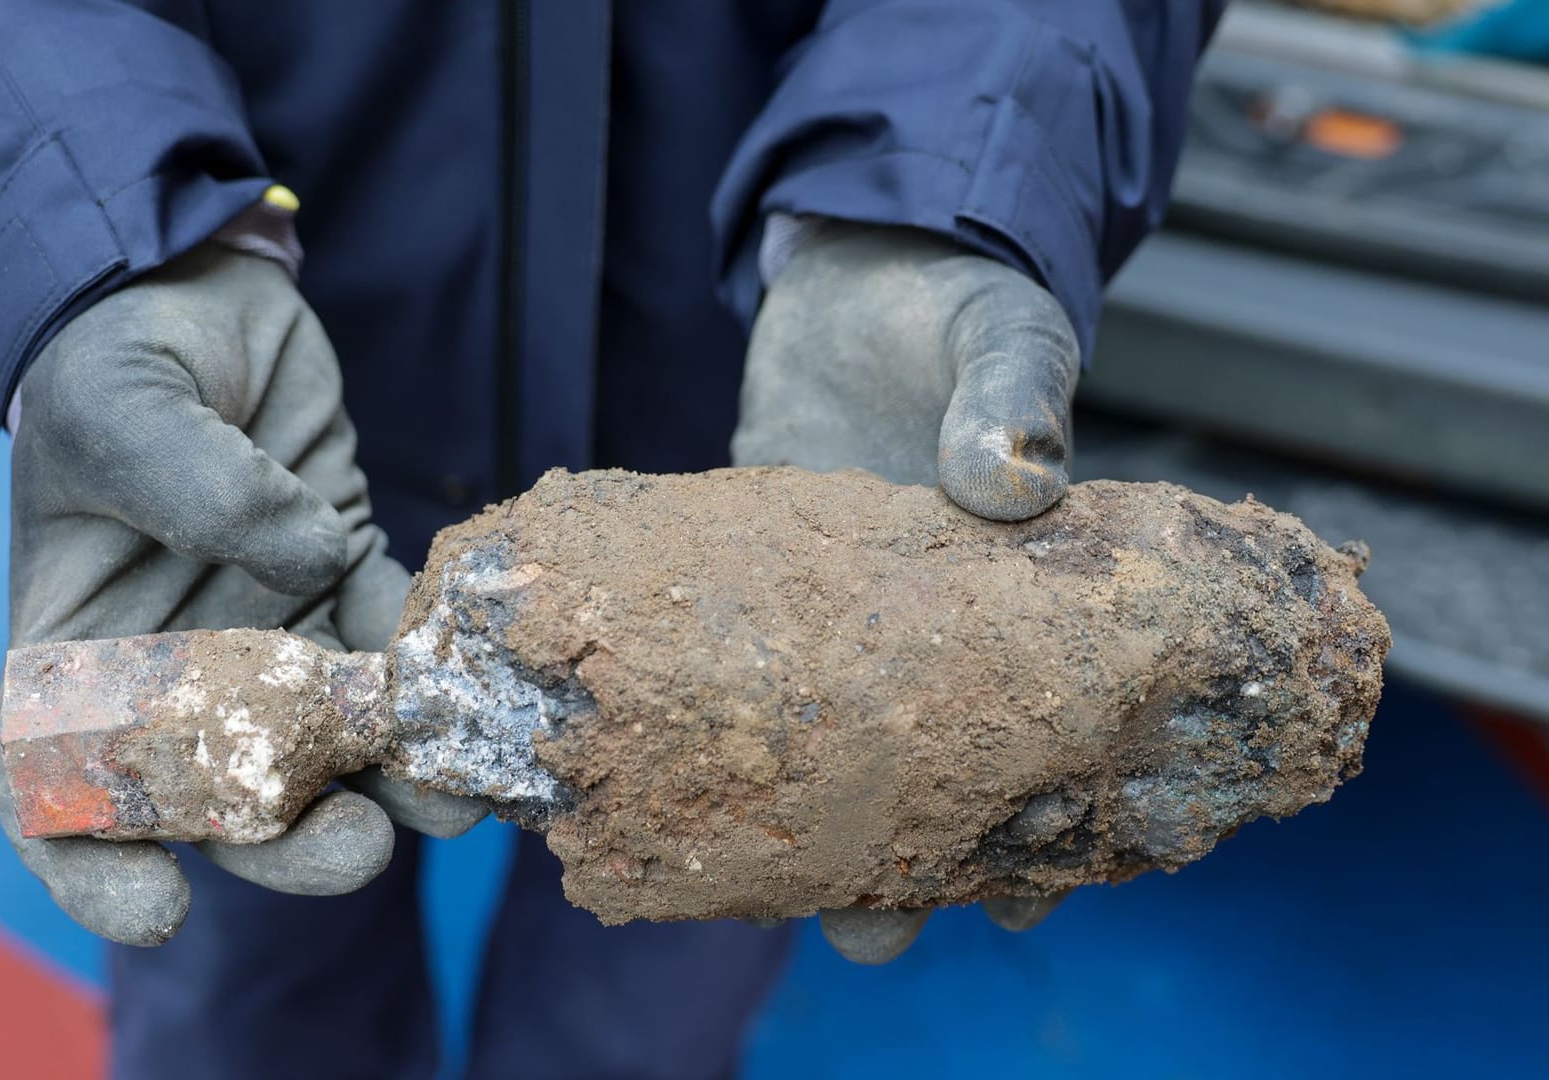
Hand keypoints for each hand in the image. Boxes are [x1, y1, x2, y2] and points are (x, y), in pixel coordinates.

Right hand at [0, 244, 483, 946]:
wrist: (193, 285)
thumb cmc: (119, 350)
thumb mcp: (120, 404)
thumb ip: (195, 485)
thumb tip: (306, 562)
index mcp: (78, 654)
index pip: (58, 796)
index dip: (97, 872)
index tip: (158, 911)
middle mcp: (175, 669)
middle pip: (223, 799)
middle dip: (293, 845)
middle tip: (361, 847)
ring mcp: (267, 635)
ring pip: (327, 746)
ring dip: (391, 786)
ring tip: (456, 798)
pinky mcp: (346, 583)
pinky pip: (394, 651)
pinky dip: (438, 683)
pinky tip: (485, 696)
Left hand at [733, 220, 1078, 962]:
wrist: (855, 267)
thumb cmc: (957, 310)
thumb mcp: (1006, 336)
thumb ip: (1012, 398)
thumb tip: (1007, 480)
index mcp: (1007, 611)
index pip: (1038, 745)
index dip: (1036, 835)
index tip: (1015, 900)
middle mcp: (915, 640)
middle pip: (917, 782)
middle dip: (898, 869)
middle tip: (869, 926)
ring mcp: (822, 623)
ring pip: (812, 754)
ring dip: (787, 825)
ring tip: (749, 887)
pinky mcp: (740, 585)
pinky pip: (716, 671)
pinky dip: (692, 723)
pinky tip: (652, 776)